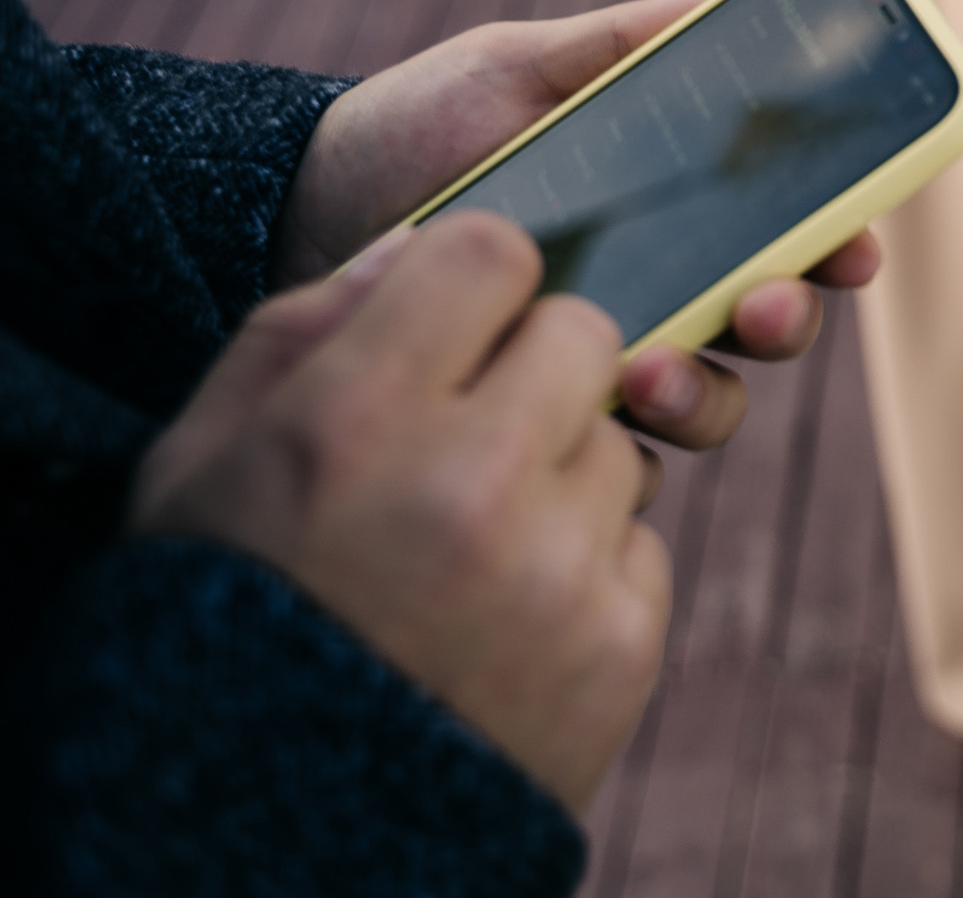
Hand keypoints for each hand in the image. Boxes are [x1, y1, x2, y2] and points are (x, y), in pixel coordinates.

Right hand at [134, 214, 667, 810]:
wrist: (268, 844)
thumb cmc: (223, 618)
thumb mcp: (202, 462)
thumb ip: (303, 331)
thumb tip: (418, 247)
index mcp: (355, 419)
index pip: (492, 252)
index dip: (475, 282)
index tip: (457, 321)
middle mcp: (472, 483)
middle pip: (585, 332)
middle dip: (534, 365)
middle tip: (474, 426)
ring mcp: (561, 569)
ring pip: (621, 438)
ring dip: (561, 469)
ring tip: (469, 540)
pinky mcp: (622, 643)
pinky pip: (638, 539)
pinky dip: (583, 563)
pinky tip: (499, 610)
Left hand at [273, 0, 883, 450]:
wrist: (295, 216)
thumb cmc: (417, 128)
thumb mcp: (520, 65)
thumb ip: (630, 43)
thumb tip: (747, 0)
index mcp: (679, 201)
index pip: (794, 226)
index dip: (842, 240)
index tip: (854, 247)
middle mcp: (663, 285)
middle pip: (773, 319)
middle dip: (784, 321)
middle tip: (757, 309)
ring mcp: (610, 358)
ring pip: (712, 397)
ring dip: (705, 390)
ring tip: (646, 371)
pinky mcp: (548, 426)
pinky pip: (621, 461)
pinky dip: (622, 449)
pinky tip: (582, 425)